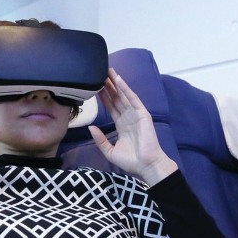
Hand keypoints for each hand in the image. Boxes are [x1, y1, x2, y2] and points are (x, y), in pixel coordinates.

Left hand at [89, 69, 176, 184]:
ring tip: (108, 71)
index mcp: (122, 125)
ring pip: (124, 96)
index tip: (96, 86)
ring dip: (116, 83)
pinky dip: (126, 89)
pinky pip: (133, 99)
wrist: (146, 166)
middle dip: (109, 86)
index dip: (104, 97)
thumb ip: (100, 140)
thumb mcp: (110, 151)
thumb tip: (90, 128)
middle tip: (100, 73)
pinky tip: (119, 80)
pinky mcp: (143, 114)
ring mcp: (136, 115)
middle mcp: (128, 118)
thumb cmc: (131, 161)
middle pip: (117, 98)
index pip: (111, 107)